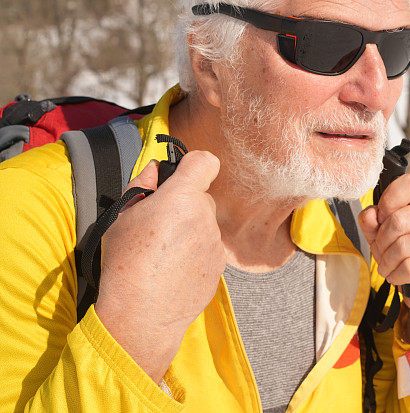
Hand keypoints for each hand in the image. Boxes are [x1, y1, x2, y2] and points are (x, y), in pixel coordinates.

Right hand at [94, 151, 224, 381]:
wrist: (141, 315)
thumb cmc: (125, 263)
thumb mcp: (122, 218)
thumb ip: (141, 187)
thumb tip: (155, 169)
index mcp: (182, 197)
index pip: (206, 162)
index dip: (194, 165)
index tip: (181, 176)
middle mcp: (205, 217)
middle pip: (202, 198)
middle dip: (184, 205)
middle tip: (158, 226)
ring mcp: (216, 243)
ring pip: (205, 226)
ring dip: (190, 232)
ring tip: (162, 255)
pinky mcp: (220, 267)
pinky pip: (208, 250)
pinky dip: (195, 255)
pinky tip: (173, 272)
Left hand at [358, 174, 409, 337]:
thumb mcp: (388, 236)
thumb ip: (374, 222)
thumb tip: (370, 215)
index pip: (408, 184)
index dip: (388, 200)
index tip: (382, 218)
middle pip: (398, 220)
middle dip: (381, 241)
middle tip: (381, 252)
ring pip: (402, 246)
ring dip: (387, 262)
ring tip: (388, 266)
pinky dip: (397, 275)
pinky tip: (398, 276)